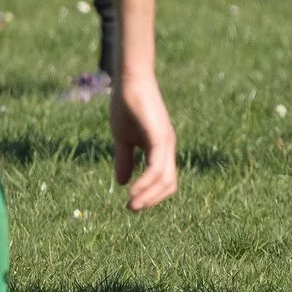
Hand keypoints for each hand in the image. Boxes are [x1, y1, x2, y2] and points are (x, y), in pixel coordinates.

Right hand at [109, 72, 178, 211]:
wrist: (130, 82)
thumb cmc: (126, 106)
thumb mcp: (123, 138)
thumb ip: (124, 160)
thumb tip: (122, 183)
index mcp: (160, 148)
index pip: (164, 179)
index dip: (151, 194)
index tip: (132, 202)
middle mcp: (167, 147)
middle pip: (169, 183)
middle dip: (152, 200)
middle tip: (132, 209)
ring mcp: (165, 142)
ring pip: (166, 179)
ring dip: (149, 196)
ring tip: (132, 206)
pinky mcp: (159, 137)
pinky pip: (157, 166)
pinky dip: (146, 182)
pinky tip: (132, 191)